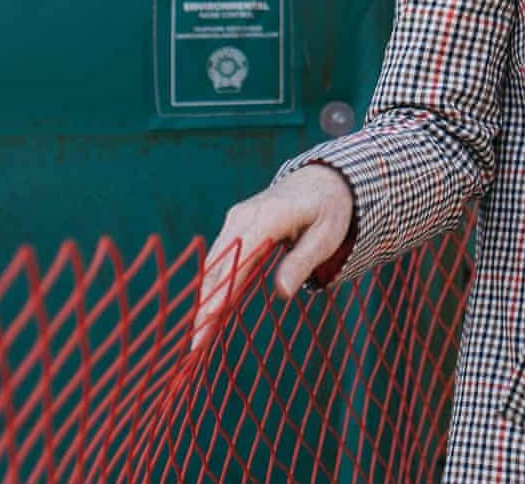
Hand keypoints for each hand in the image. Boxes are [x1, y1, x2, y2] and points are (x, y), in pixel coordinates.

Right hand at [188, 163, 355, 357]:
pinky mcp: (234, 226)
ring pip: (213, 264)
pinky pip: (220, 259)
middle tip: (195, 344)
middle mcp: (243, 216)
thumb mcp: (326, 236)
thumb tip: (282, 293)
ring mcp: (235, 219)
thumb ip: (302, 262)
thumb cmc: (328, 210)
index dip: (219, 295)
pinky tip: (209, 311)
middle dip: (205, 304)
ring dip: (204, 298)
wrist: (322, 181)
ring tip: (198, 335)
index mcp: (268, 217)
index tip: (206, 325)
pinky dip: (212, 285)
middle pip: (217, 266)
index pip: (237, 262)